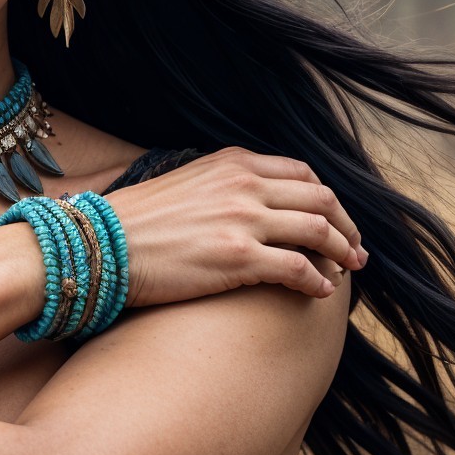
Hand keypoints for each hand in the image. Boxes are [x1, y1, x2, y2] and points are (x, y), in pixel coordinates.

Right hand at [106, 147, 367, 305]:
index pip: (300, 172)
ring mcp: (243, 220)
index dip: (326, 198)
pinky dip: (319, 280)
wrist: (98, 245)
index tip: (335, 219)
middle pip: (320, 198)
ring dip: (343, 252)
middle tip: (356, 249)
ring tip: (351, 269)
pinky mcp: (238, 258)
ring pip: (318, 230)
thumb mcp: (184, 184)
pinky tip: (323, 292)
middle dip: (346, 225)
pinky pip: (299, 268)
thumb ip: (221, 186)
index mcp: (232, 163)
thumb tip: (246, 205)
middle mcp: (244, 184)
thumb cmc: (133, 224)